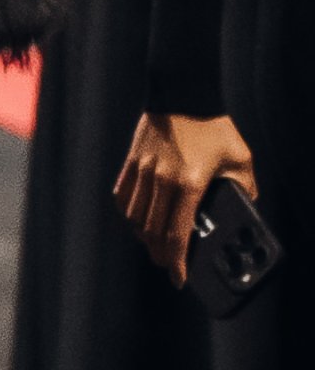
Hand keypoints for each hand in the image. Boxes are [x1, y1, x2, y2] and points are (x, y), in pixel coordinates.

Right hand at [114, 110, 256, 286]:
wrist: (182, 91)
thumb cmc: (213, 125)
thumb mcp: (239, 157)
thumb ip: (244, 186)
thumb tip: (246, 208)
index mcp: (189, 183)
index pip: (177, 234)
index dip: (177, 262)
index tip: (179, 278)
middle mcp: (162, 181)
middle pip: (153, 232)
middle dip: (161, 255)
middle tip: (169, 265)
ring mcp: (143, 171)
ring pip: (136, 218)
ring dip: (144, 237)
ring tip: (155, 245)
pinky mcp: (132, 162)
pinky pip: (124, 197)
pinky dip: (129, 214)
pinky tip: (138, 220)